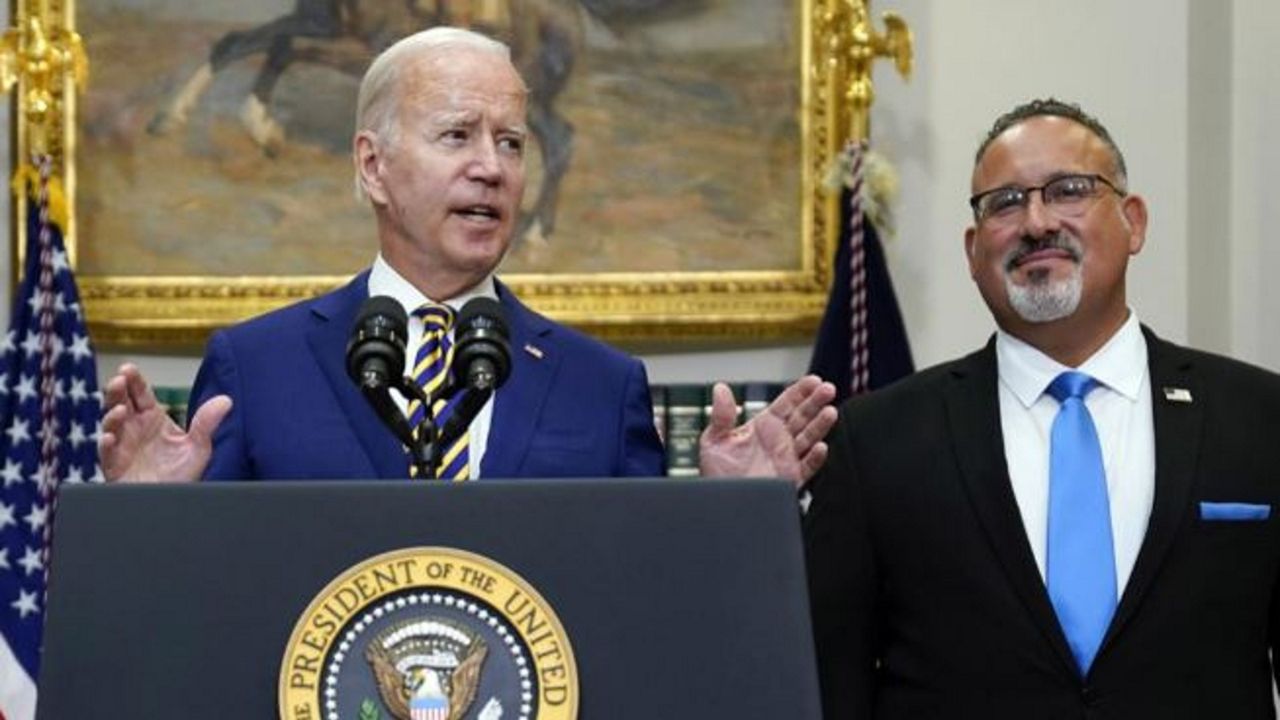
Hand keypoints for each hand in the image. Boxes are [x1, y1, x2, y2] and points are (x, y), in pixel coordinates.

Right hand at [98, 363, 230, 482]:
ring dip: (112, 416)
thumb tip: (226, 400)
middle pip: (120, 403)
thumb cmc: (181, 474)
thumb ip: (207, 423)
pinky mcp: (115, 466)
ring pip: (110, 425)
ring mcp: (122, 446)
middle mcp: (134, 429)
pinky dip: (107, 444)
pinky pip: (106, 453)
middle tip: (119, 380)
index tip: (129, 369)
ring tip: (120, 410)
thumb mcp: (198, 447)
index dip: (134, 381)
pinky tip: (111, 438)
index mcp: (152, 419)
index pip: (140, 394)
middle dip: (117, 391)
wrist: (171, 504)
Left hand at [698, 375, 836, 486]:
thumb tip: (720, 389)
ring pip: (809, 438)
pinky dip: (815, 458)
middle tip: (828, 389)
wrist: (721, 504)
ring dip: (820, 425)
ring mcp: (786, 459)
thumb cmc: (716, 474)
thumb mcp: (714, 440)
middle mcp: (778, 441)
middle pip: (802, 416)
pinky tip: (821, 447)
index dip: (800, 391)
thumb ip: (721, 415)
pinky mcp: (791, 479)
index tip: (813, 381)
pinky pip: (808, 467)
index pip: (786, 404)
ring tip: (830, 412)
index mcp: (763, 427)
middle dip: (816, 402)